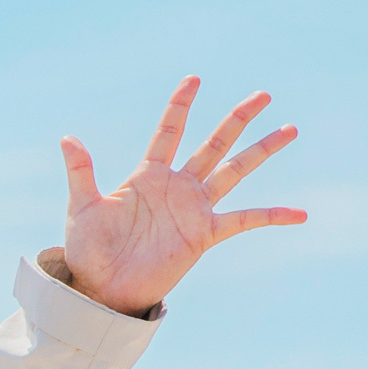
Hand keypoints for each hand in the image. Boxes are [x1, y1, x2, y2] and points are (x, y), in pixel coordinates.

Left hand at [60, 78, 304, 314]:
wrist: (102, 289)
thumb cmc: (88, 250)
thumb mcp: (81, 208)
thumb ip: (81, 173)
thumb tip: (67, 138)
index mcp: (147, 176)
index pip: (168, 132)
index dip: (180, 106)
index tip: (193, 80)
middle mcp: (176, 187)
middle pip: (214, 144)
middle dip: (237, 119)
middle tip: (264, 95)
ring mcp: (194, 209)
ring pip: (235, 171)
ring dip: (262, 150)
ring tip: (290, 129)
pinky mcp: (205, 234)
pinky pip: (245, 220)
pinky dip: (272, 216)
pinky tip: (300, 214)